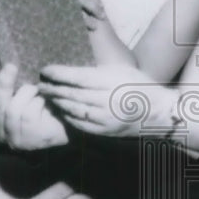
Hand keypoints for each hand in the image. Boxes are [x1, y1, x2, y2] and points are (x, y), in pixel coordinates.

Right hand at [0, 63, 69, 149]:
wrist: (68, 124)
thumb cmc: (43, 107)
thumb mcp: (21, 98)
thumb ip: (6, 90)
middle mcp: (2, 135)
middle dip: (2, 84)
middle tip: (10, 66)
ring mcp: (15, 140)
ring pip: (13, 110)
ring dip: (26, 93)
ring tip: (37, 89)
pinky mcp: (30, 139)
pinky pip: (28, 114)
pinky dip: (37, 102)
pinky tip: (45, 101)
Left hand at [39, 63, 169, 136]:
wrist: (158, 114)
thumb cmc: (139, 86)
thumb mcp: (121, 69)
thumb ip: (96, 70)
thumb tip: (69, 67)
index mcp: (111, 82)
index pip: (77, 77)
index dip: (58, 74)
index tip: (45, 70)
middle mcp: (107, 101)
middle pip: (72, 94)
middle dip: (52, 89)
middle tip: (40, 84)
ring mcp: (105, 118)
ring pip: (73, 109)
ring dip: (57, 102)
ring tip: (47, 96)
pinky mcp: (105, 131)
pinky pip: (80, 124)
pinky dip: (67, 116)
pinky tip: (60, 110)